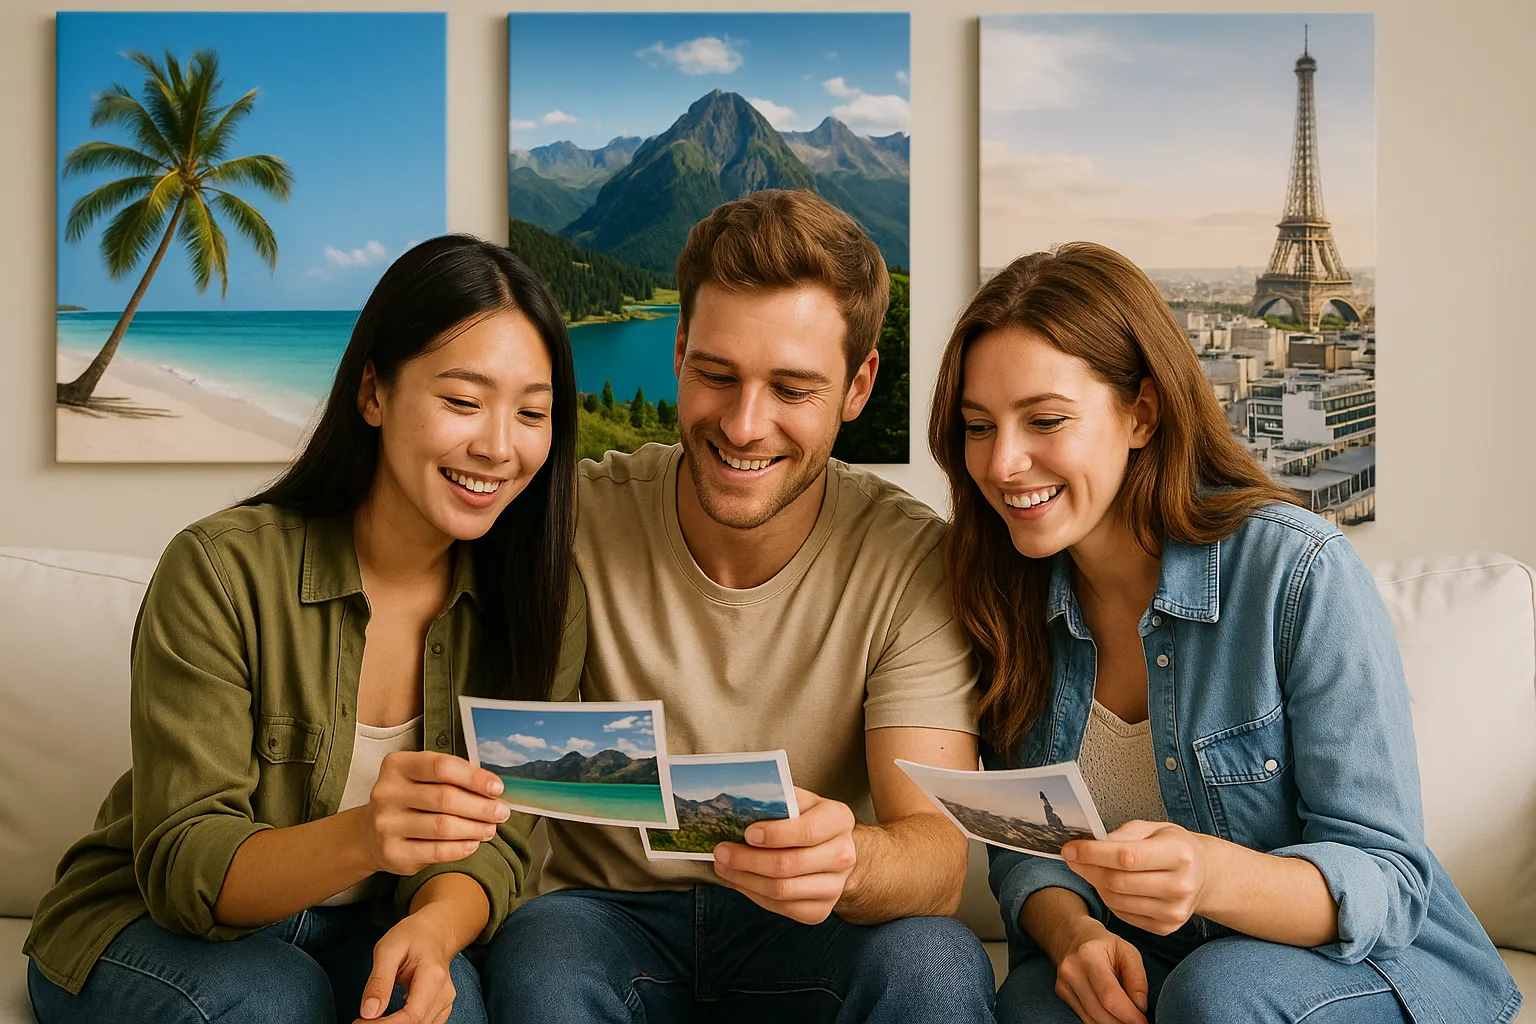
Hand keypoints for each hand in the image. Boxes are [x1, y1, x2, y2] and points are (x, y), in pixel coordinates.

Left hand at [355, 910, 458, 1023]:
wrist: (435, 932)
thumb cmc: (412, 936)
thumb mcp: (388, 949)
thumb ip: (379, 981)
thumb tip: (369, 1013)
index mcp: (433, 977)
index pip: (412, 1016)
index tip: (361, 1022)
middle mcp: (444, 994)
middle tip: (361, 1021)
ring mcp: (445, 1003)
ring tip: (373, 1020)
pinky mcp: (441, 1009)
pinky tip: (388, 1020)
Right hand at [361, 751, 509, 875]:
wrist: (369, 834)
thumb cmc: (408, 800)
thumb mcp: (421, 778)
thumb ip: (452, 778)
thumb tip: (492, 789)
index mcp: (397, 765)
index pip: (442, 767)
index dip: (474, 778)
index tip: (497, 788)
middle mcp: (387, 793)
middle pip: (445, 798)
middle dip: (481, 806)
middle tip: (501, 812)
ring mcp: (387, 824)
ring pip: (443, 826)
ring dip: (475, 828)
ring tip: (490, 828)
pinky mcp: (392, 852)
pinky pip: (436, 851)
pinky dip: (461, 848)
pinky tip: (473, 843)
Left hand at [711, 788, 856, 924]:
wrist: (834, 850)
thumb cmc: (808, 819)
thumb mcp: (800, 801)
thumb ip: (777, 800)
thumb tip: (739, 802)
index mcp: (838, 820)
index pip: (807, 831)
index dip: (775, 835)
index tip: (748, 833)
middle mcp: (843, 855)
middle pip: (789, 865)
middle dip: (748, 860)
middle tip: (722, 852)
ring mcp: (835, 887)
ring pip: (782, 890)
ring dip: (745, 879)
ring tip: (724, 867)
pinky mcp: (820, 910)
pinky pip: (781, 908)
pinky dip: (754, 895)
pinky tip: (741, 881)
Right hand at [1050, 916, 1149, 1023]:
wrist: (1072, 935)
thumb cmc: (1104, 944)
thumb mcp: (1128, 952)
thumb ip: (1138, 980)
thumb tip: (1140, 1008)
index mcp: (1089, 956)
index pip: (1109, 995)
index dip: (1128, 1015)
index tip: (1143, 1022)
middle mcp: (1071, 971)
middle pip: (1099, 1012)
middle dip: (1122, 1023)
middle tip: (1139, 1023)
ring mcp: (1063, 984)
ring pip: (1090, 1020)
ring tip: (1127, 1020)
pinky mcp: (1061, 993)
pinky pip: (1084, 1018)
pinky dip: (1101, 1022)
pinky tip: (1114, 1018)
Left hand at [1063, 820, 1212, 935]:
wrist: (1205, 876)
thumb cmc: (1176, 847)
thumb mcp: (1154, 829)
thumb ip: (1124, 834)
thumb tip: (1092, 843)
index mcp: (1179, 854)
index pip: (1126, 856)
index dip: (1092, 853)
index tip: (1070, 849)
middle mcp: (1180, 886)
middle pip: (1118, 881)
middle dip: (1088, 869)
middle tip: (1073, 858)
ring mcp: (1174, 911)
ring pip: (1116, 901)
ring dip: (1096, 884)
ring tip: (1093, 870)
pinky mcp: (1166, 927)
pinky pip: (1123, 915)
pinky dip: (1110, 900)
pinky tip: (1111, 886)